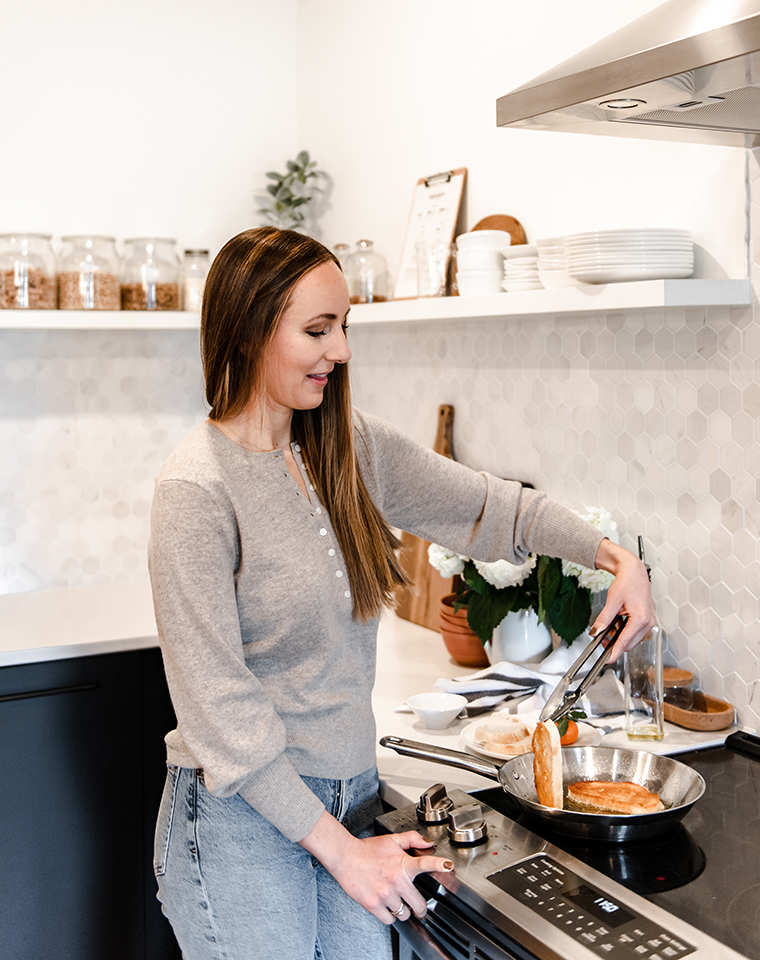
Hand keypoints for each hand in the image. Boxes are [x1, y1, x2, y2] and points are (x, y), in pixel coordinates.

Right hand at [299, 812, 453, 922]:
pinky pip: (389, 920)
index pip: (425, 864)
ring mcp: (385, 894)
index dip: (439, 865)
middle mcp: (396, 880)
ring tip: (398, 903)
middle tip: (418, 906)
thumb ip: (412, 839)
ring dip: (403, 911)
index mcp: (402, 864)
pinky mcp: (373, 905)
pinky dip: (389, 916)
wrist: (345, 857)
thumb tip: (428, 843)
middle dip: (420, 907)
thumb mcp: (391, 840)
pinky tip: (387, 907)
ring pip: (404, 914)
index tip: (449, 867)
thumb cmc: (367, 849)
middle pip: (419, 905)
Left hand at [591, 538, 656, 661]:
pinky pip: (635, 632)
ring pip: (632, 639)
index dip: (615, 652)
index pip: (625, 642)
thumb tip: (595, 632)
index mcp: (641, 618)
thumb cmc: (627, 582)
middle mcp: (648, 622)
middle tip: (601, 639)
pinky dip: (625, 631)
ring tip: (609, 626)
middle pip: (630, 643)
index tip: (607, 659)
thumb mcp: (612, 601)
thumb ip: (604, 619)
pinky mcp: (648, 620)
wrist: (635, 572)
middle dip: (615, 643)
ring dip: (620, 636)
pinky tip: (617, 623)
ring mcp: (650, 622)